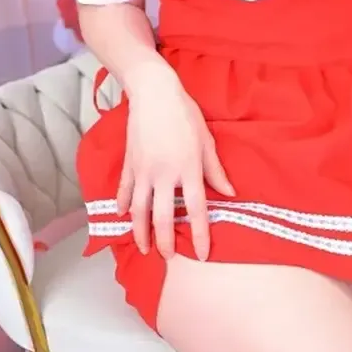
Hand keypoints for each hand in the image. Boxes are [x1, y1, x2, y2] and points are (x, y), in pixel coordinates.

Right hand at [117, 69, 234, 260]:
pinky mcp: (129, 163)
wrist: (154, 92)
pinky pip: (124, 190)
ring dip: (140, 232)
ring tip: (144, 248)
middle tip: (167, 258)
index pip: (197, 209)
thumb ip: (215, 170)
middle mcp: (164, 174)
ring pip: (139, 210)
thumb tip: (229, 193)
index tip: (201, 254)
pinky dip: (122, 205)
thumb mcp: (205, 140)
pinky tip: (122, 217)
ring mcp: (143, 170)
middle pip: (163, 217)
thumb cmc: (184, 113)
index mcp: (188, 168)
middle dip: (165, 242)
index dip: (200, 235)